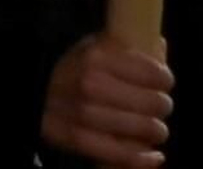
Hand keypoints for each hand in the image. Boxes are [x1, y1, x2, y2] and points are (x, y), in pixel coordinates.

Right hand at [41, 33, 173, 166]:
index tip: (166, 83)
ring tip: (157, 130)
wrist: (37, 93)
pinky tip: (154, 157)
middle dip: (162, 107)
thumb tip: (160, 47)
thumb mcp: (94, 47)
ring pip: (138, 128)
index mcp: (98, 57)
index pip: (150, 72)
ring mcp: (83, 114)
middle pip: (149, 102)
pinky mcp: (76, 139)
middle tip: (162, 108)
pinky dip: (142, 159)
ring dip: (155, 132)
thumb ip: (126, 46)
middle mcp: (91, 84)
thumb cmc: (73, 69)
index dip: (165, 80)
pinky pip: (118, 153)